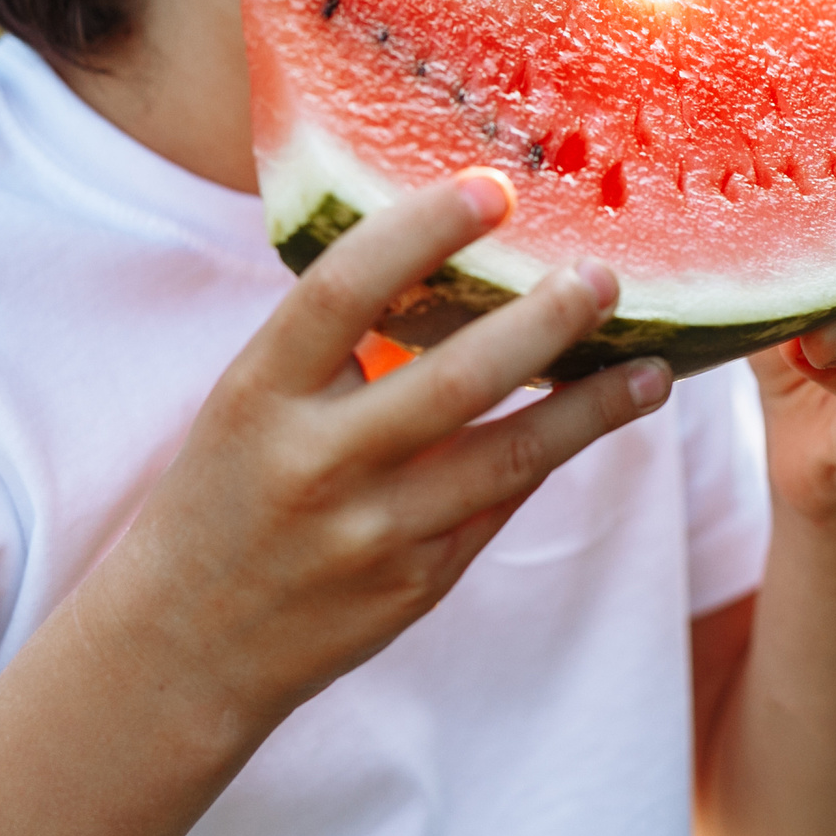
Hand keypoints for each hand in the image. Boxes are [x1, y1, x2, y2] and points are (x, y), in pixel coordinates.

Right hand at [88, 170, 672, 726]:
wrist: (185, 647)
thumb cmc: (222, 494)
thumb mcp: (248, 404)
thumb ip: (331, 346)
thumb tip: (444, 258)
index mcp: (258, 395)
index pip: (343, 292)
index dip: (422, 230)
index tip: (492, 188)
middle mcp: (316, 462)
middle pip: (454, 378)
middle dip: (543, 321)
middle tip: (603, 275)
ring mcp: (372, 532)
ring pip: (508, 458)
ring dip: (591, 409)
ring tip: (650, 370)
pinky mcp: (415, 585)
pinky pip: (500, 507)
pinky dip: (551, 456)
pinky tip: (597, 420)